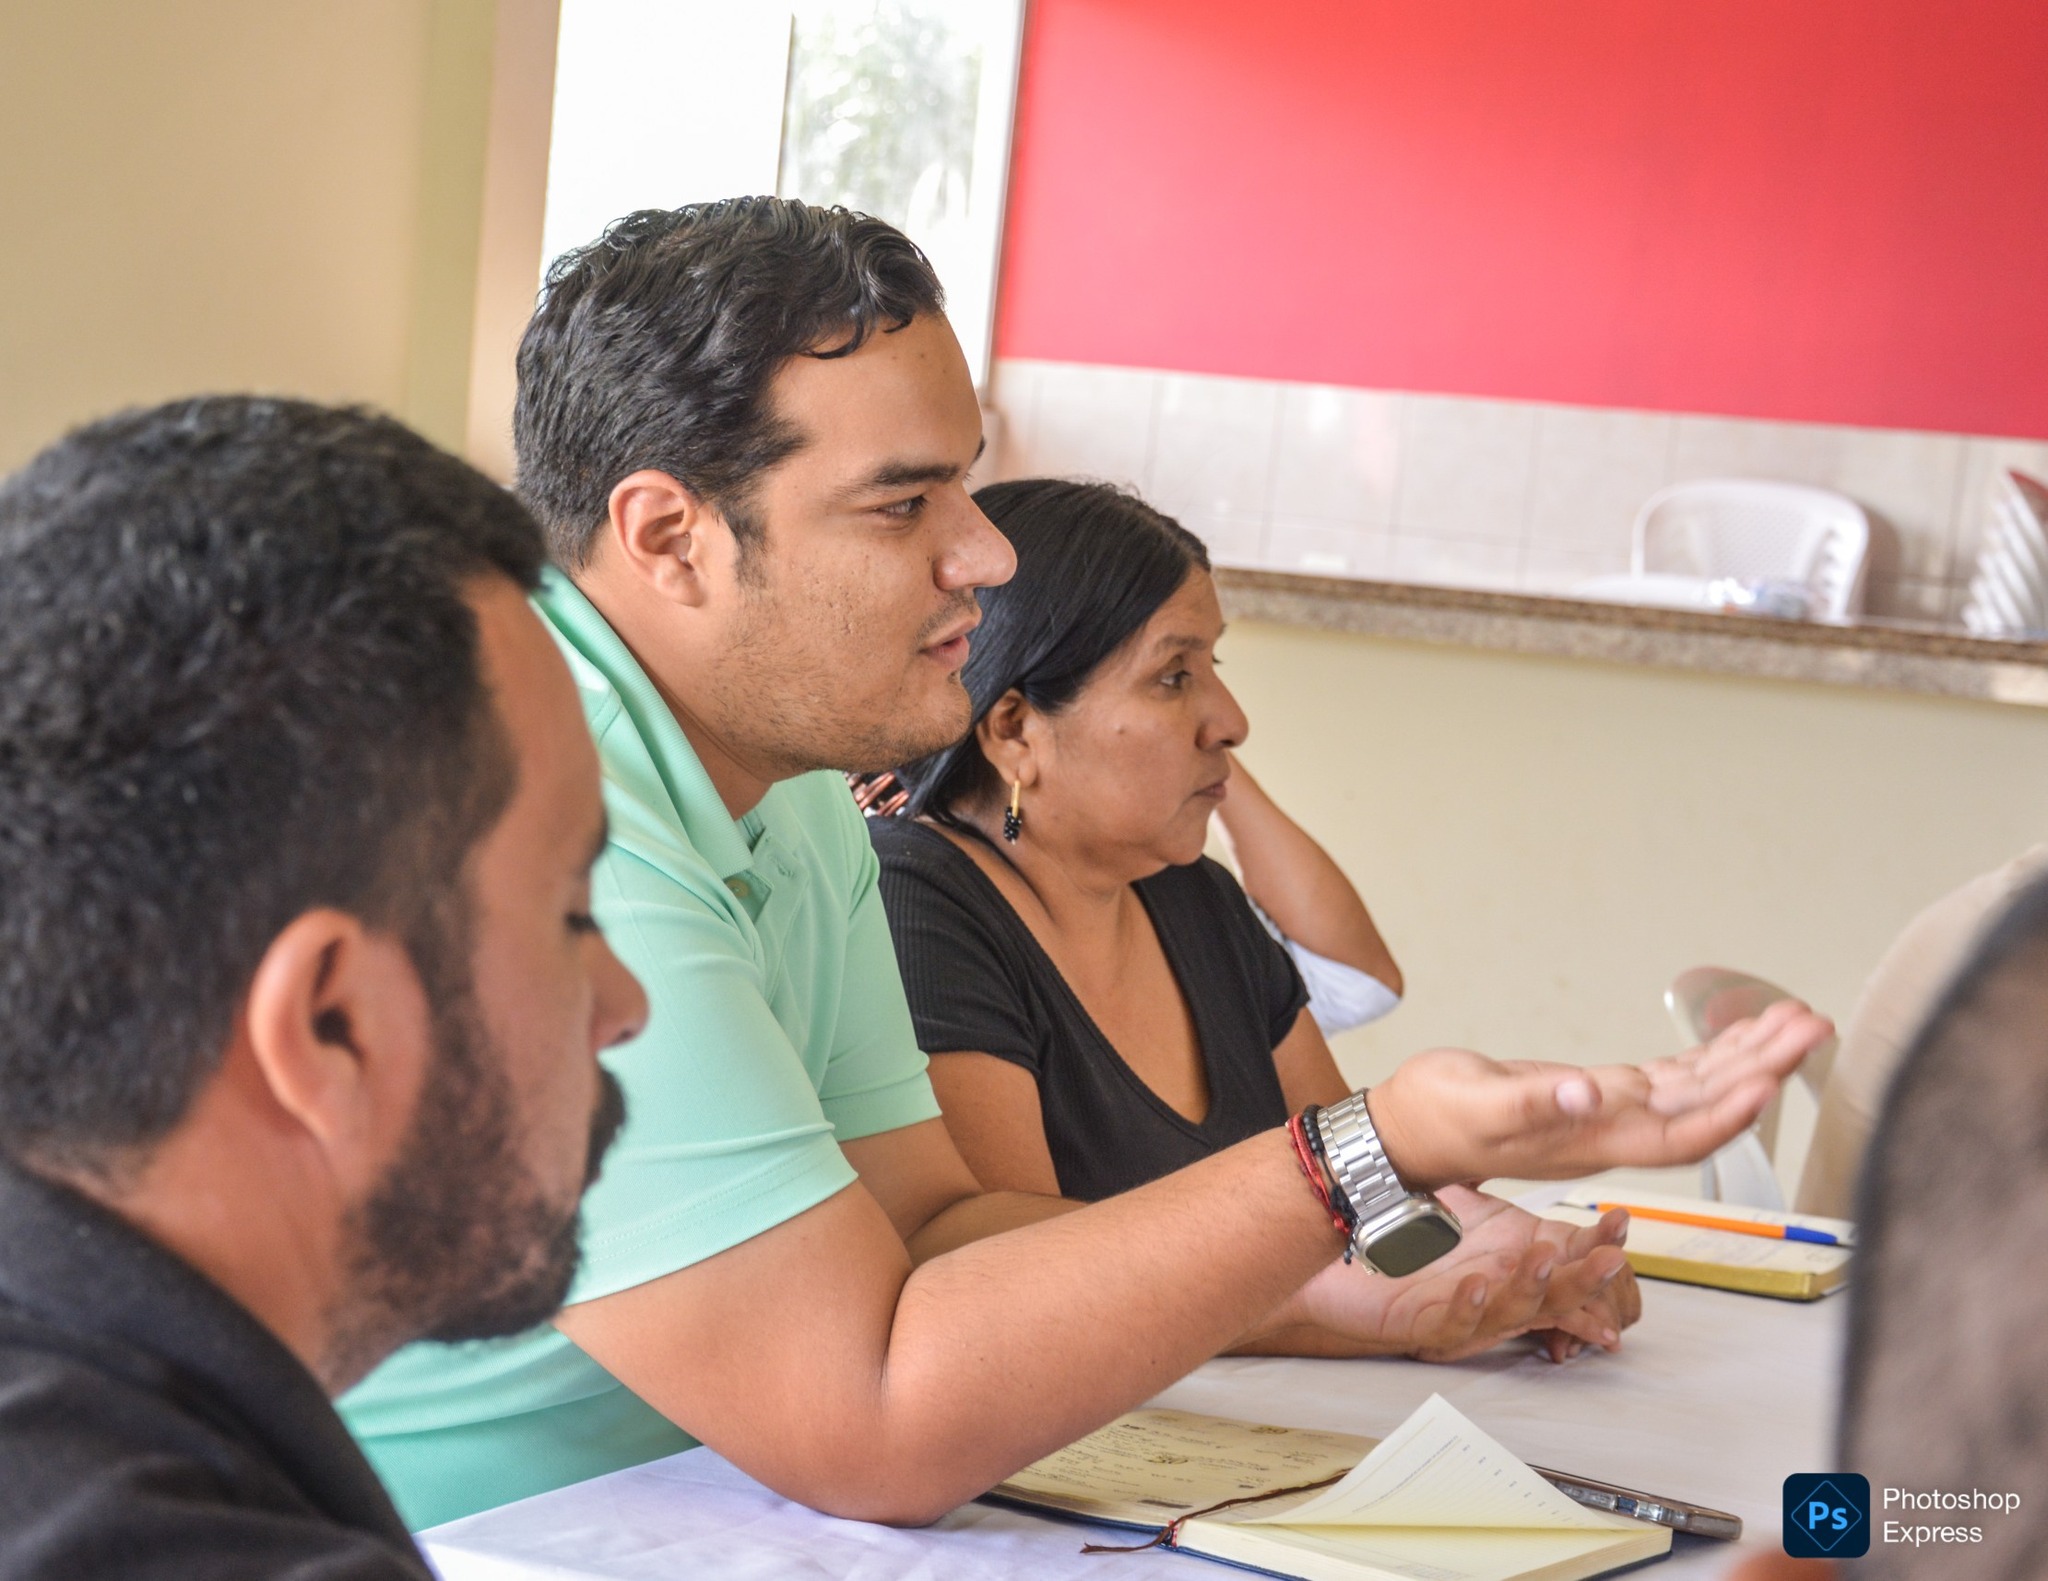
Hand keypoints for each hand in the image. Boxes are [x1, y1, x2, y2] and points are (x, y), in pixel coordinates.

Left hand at [1294, 1187, 1635, 1362]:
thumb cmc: (1403, 1235)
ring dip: (1533, 1286)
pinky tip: (1476, 1285)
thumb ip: (1498, 1174)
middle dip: (1585, 1276)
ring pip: (1514, 1310)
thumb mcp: (1457, 1197)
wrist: (1342, 1264)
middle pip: (1558, 1292)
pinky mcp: (1429, 1326)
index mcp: (1513, 1257)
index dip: (1599, 1244)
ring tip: (1543, 1260)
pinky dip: (1470, 1305)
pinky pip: (1457, 1322)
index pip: (1572, 1256)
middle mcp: (1500, 1288)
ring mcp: (1469, 1312)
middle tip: (1609, 1256)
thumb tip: (1529, 1134)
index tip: (1620, 1221)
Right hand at [1366, 1000, 1832, 1187]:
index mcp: (1592, 1139)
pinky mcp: (1602, 1095)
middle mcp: (1615, 1131)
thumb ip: (1533, 1101)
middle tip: (1811, 1026)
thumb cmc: (1437, 1117)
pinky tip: (1740, 1035)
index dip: (1727, 1113)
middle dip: (1762, 1068)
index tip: (1769, 1079)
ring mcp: (1612, 1114)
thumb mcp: (1477, 1103)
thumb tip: (1587, 1092)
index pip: (1680, 1135)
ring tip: (1797, 1021)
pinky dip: (1711, 1055)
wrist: (1410, 1131)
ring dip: (1749, 1056)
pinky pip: (1673, 1077)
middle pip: (1706, 1106)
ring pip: (1698, 1089)